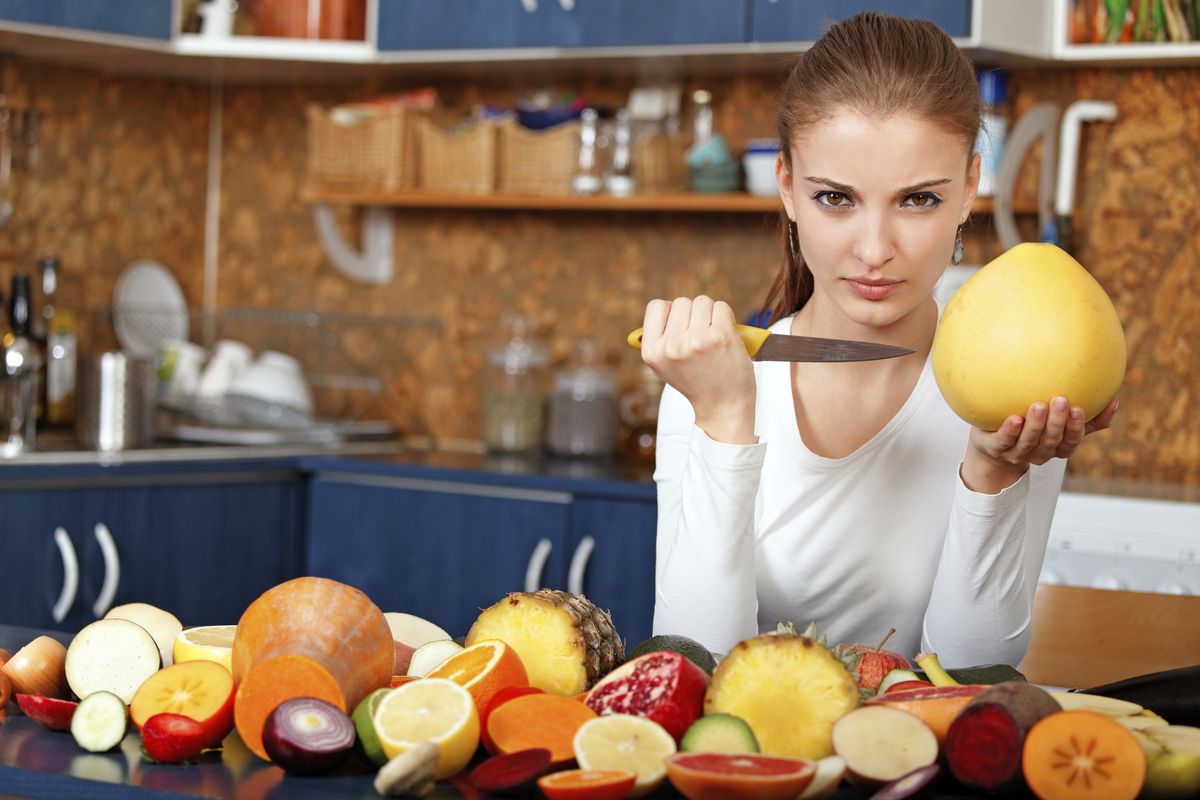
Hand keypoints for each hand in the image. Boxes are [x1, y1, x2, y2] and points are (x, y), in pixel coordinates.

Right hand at [640, 296, 756, 443]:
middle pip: (681, 302)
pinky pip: (721, 307)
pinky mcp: (719, 337)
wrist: (723, 406)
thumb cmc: (698, 382)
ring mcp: (695, 340)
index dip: (671, 312)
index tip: (681, 326)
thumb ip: (661, 339)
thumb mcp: (665, 366)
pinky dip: (727, 317)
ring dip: (711, 315)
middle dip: (693, 315)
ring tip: (713, 339)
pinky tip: (725, 337)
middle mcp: (670, 346)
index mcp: (652, 352)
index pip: (656, 306)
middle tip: (701, 338)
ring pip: (702, 302)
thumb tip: (663, 309)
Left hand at [962, 395, 1119, 492]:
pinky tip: (1014, 419)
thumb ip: (1088, 416)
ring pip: (1028, 442)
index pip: (1070, 442)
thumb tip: (1114, 399)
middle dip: (1057, 423)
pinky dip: (1010, 431)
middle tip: (1061, 400)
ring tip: (1039, 405)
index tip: (1079, 408)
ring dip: (1035, 425)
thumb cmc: (1034, 428)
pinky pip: (1003, 441)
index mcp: (1057, 448)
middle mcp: (1038, 453)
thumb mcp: (1061, 423)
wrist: (993, 446)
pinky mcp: (995, 448)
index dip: (1076, 428)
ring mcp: (1016, 452)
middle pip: (1051, 442)